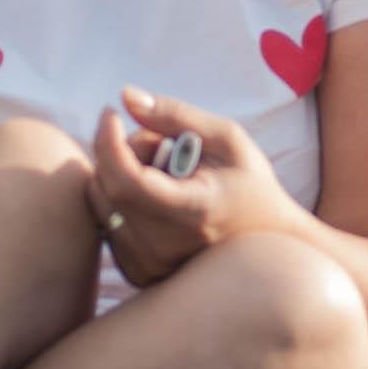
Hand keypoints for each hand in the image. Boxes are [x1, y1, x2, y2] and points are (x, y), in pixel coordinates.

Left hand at [91, 86, 301, 289]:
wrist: (265, 244)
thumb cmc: (249, 184)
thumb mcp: (227, 139)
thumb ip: (175, 115)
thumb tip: (125, 95)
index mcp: (194, 212)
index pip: (128, 181)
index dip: (109, 142)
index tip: (112, 114)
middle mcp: (168, 247)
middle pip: (111, 186)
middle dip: (123, 151)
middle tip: (161, 143)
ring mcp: (151, 265)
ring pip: (102, 203)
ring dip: (120, 175)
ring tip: (164, 173)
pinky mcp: (139, 273)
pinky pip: (105, 223)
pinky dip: (119, 200)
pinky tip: (155, 198)